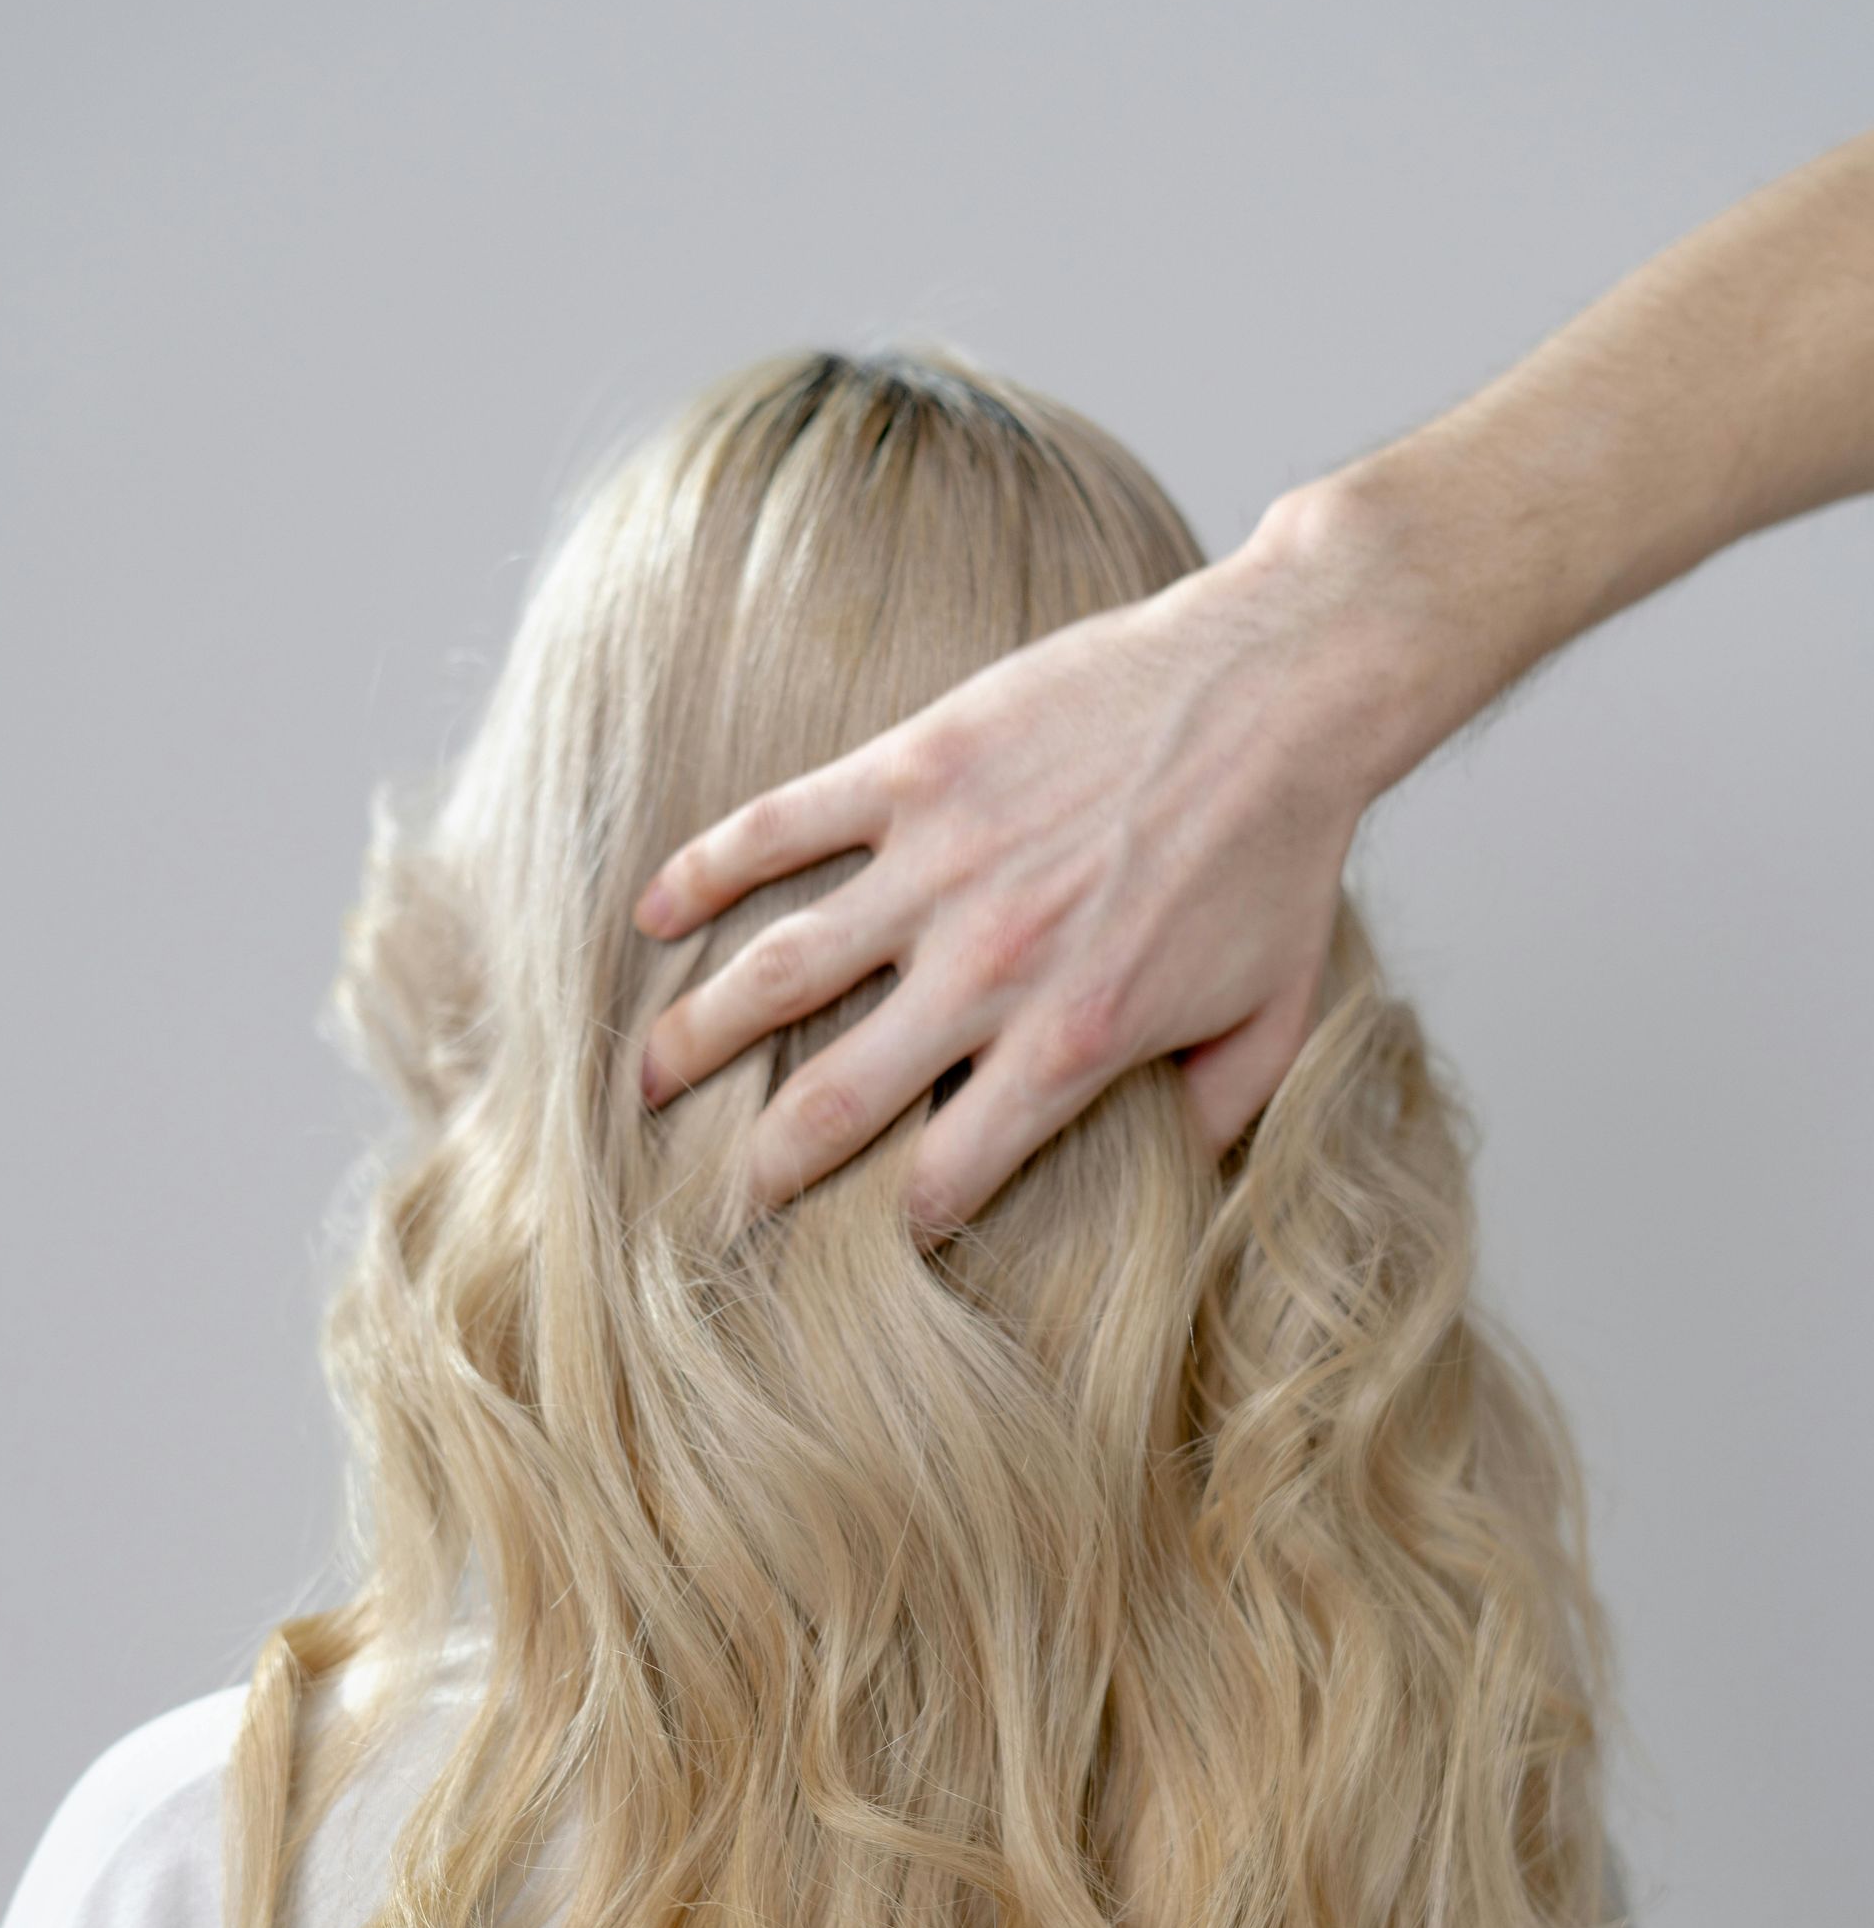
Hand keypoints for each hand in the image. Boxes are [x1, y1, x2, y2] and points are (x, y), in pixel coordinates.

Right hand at [634, 480, 1422, 1245]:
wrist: (1283, 686)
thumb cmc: (1282, 857)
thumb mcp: (1274, 1019)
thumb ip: (1214, 1117)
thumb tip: (1175, 1188)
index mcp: (1071, 1044)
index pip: (946, 1176)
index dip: (897, 1223)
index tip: (862, 1241)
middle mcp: (988, 968)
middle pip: (831, 1101)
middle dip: (756, 1168)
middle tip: (708, 1207)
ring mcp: (940, 863)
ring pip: (777, 972)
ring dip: (694, 1037)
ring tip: (644, 1082)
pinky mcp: (916, 766)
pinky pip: (781, 826)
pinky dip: (706, 873)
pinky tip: (653, 916)